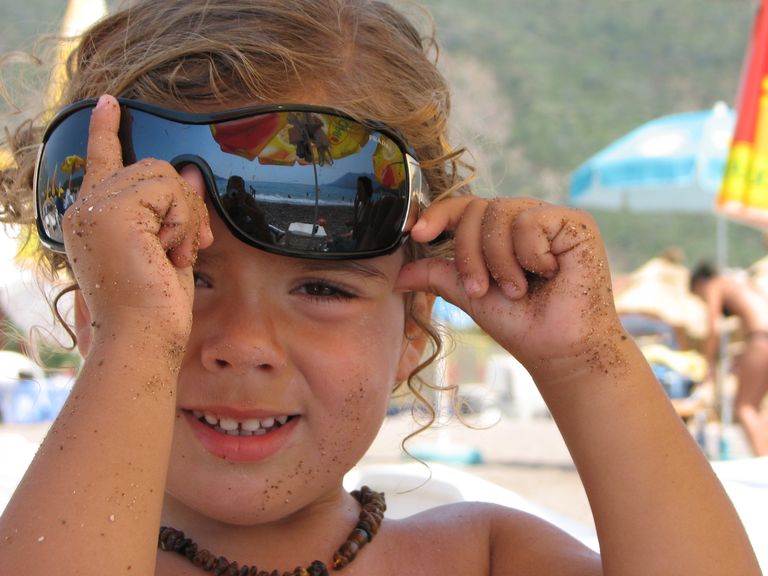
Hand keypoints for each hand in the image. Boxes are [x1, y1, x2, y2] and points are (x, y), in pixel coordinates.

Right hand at [62, 94, 212, 344]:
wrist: (142, 336)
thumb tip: (193, 174)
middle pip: (154, 169)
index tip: (110, 105)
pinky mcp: (112, 211)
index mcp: (96, 217)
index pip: (102, 161)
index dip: (106, 131)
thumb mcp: (169, 248)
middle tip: (188, 248)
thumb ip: (175, 211)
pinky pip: (169, 190)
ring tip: (174, 254)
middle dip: (184, 206)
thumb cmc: (154, 306)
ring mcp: (96, 207)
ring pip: (164, 176)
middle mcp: (88, 207)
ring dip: (185, 217)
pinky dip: (183, 222)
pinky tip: (170, 253)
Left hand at [397, 196, 624, 380]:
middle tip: (481, 290)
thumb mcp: (469, 295)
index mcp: (500, 232)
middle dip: (468, 254)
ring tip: (517, 290)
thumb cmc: (519, 324)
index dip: (438, 214)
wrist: (557, 349)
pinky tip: (548, 274)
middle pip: (475, 210)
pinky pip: (530, 222)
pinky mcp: (575, 222)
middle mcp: (524, 218)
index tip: (417, 234)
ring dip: (499, 261)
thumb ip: (438, 275)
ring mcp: (550, 218)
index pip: (463, 208)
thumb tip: (399, 274)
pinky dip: (529, 255)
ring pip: (499, 214)